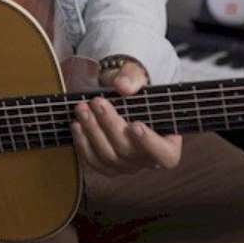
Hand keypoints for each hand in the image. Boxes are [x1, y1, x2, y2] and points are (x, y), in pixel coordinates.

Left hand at [70, 59, 181, 174]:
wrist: (118, 96)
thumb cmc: (134, 89)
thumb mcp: (137, 76)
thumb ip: (133, 78)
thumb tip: (122, 86)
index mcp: (167, 143)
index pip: (166, 154)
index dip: (151, 143)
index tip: (135, 125)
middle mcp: (147, 159)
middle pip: (128, 151)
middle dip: (110, 124)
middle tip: (97, 102)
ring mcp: (126, 165)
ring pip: (108, 157)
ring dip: (92, 131)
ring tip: (81, 109)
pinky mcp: (107, 166)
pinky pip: (94, 162)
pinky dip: (83, 143)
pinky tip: (76, 125)